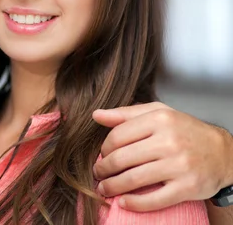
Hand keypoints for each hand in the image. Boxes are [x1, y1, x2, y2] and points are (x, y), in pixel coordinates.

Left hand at [92, 102, 232, 211]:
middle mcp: (169, 141)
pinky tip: (123, 202)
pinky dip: (134, 203)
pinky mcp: (187, 188)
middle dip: (103, 169)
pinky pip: (154, 199)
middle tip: (98, 174)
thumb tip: (96, 115)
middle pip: (121, 158)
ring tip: (103, 188)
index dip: (104, 149)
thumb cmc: (185, 131)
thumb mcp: (158, 113)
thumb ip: (126, 114)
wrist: (223, 153)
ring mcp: (179, 165)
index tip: (101, 155)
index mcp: (159, 120)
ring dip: (112, 186)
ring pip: (133, 179)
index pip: (117, 136)